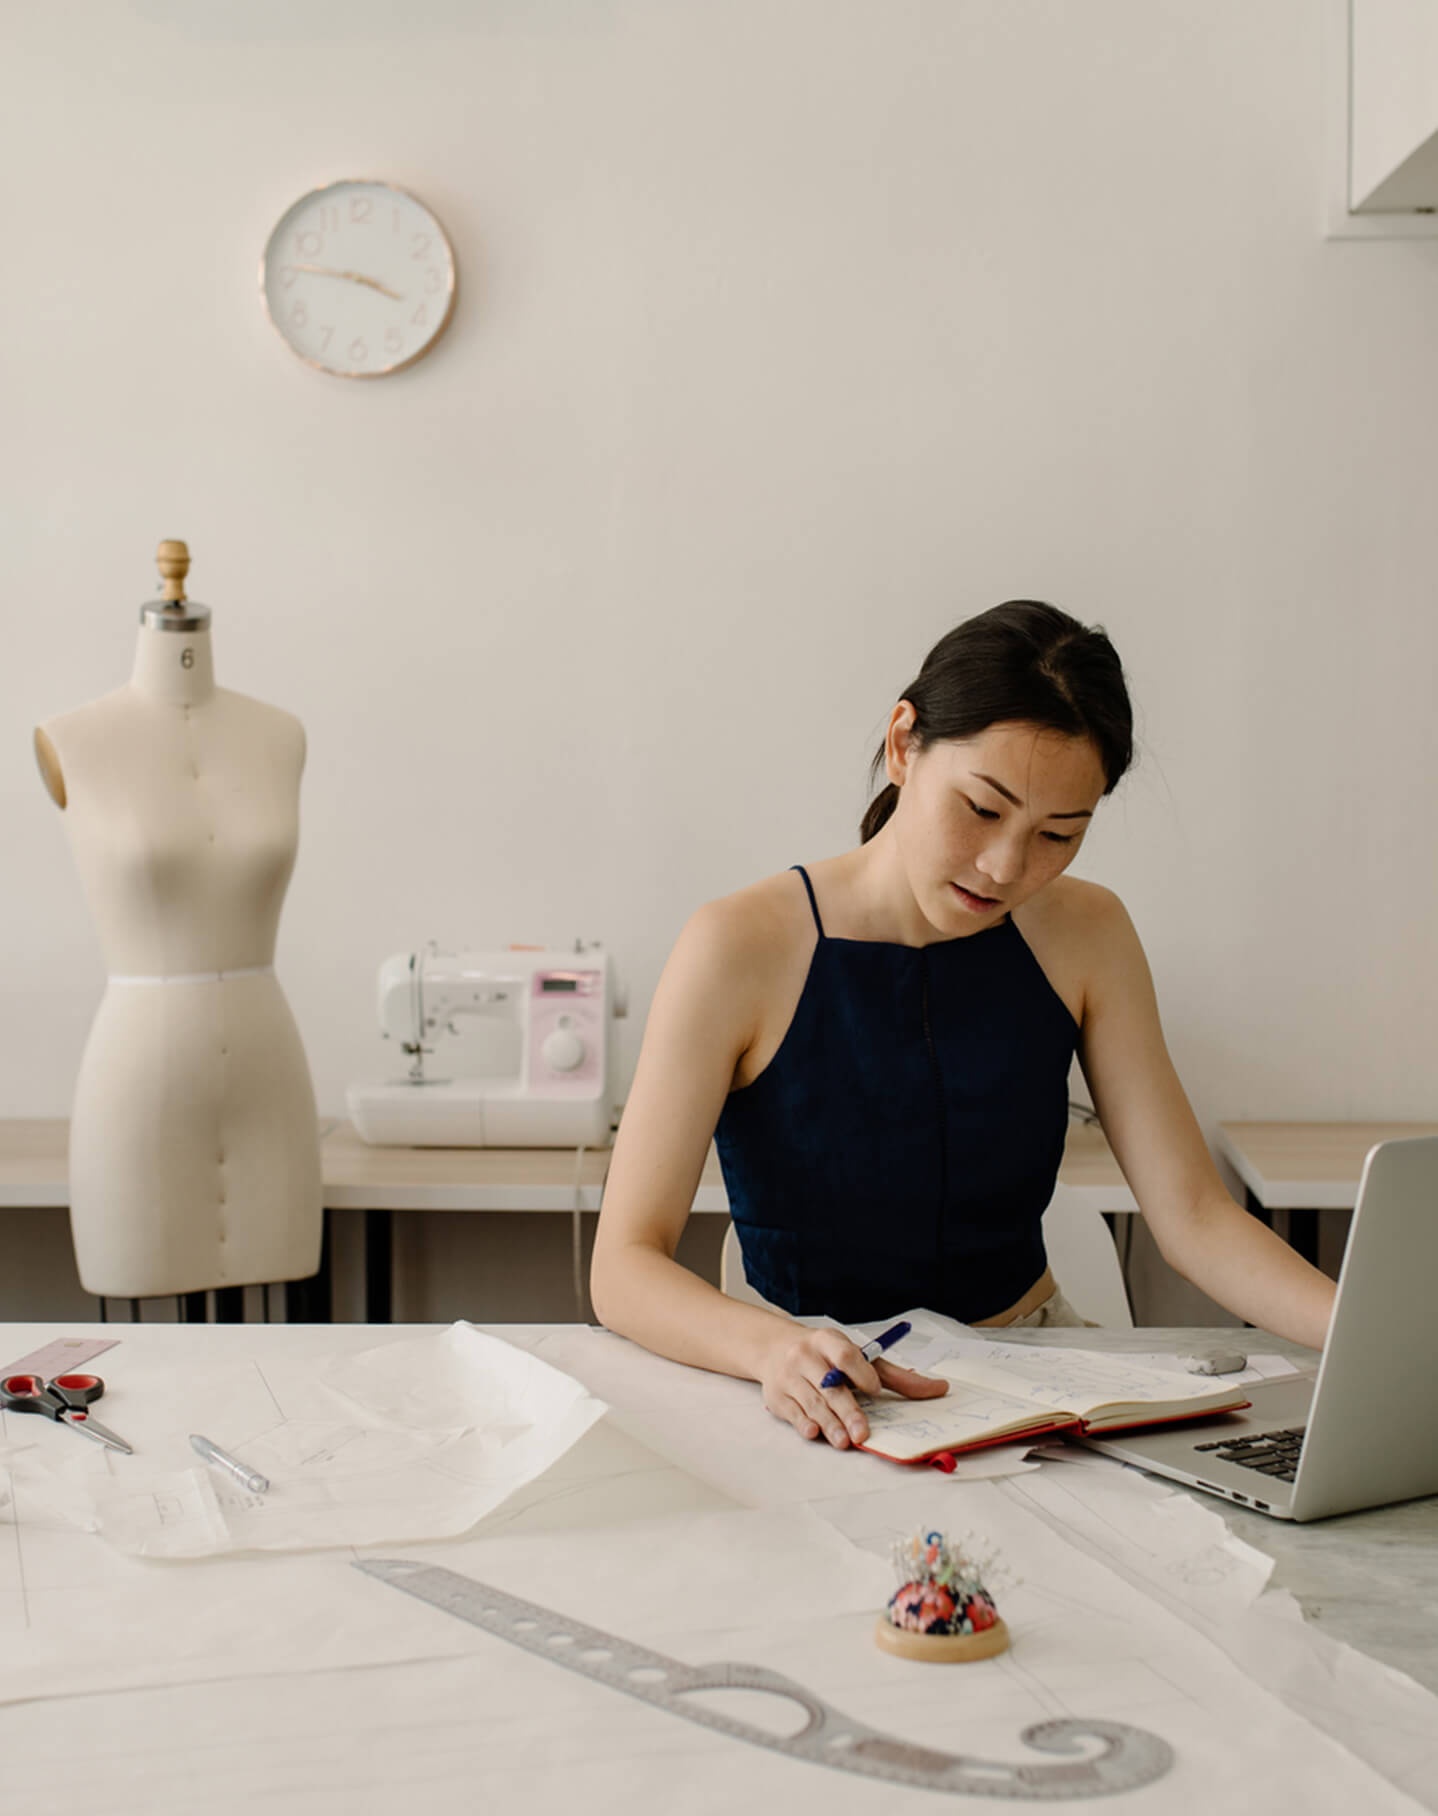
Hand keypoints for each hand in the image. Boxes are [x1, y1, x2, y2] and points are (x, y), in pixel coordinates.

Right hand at [756, 1324, 947, 1448]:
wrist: (775, 1348)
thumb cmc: (826, 1356)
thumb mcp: (858, 1356)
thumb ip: (896, 1376)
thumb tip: (940, 1389)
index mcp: (828, 1340)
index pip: (844, 1354)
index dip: (860, 1371)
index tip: (875, 1389)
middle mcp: (805, 1355)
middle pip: (829, 1385)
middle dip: (847, 1410)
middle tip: (862, 1432)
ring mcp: (789, 1376)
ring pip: (811, 1402)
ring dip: (829, 1423)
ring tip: (844, 1441)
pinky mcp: (777, 1396)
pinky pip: (792, 1412)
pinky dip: (803, 1423)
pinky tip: (814, 1433)